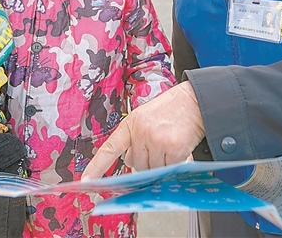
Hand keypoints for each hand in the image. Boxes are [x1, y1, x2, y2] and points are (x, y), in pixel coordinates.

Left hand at [82, 81, 204, 179]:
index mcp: (131, 123)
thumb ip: (134, 138)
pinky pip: (168, 169)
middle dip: (146, 161)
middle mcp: (141, 132)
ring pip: (152, 169)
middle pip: (135, 165)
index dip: (96, 167)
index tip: (86, 181)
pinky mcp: (174, 148)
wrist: (195, 100)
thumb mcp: (145, 117)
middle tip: (159, 146)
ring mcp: (157, 141)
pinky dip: (174, 164)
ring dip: (160, 164)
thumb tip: (128, 162)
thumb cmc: (172, 109)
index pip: (109, 148)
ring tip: (169, 145)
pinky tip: (178, 149)